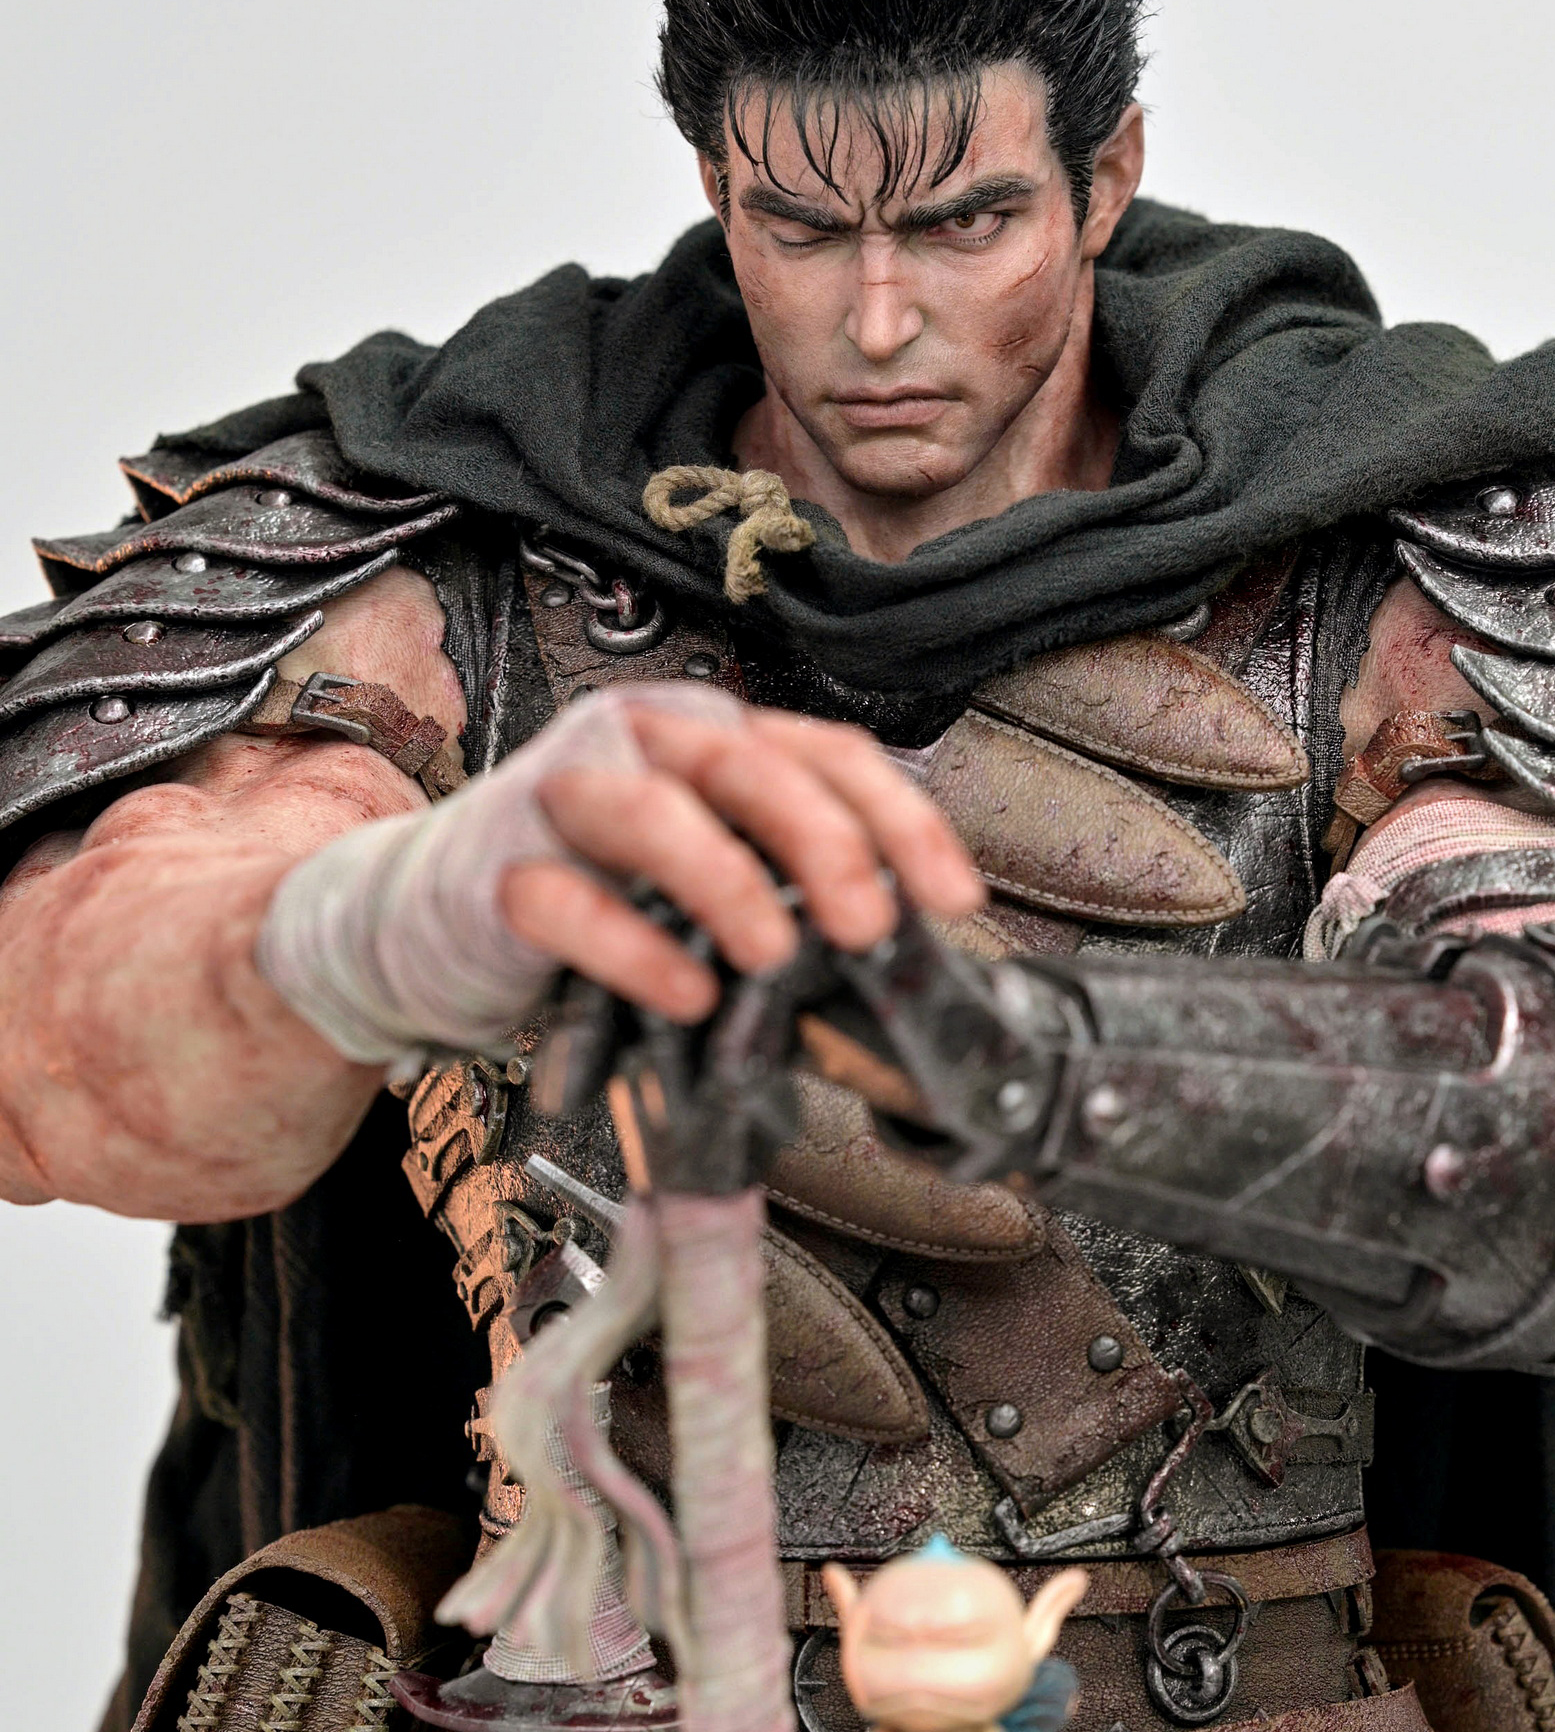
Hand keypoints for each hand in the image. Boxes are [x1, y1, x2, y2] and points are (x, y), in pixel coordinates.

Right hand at [502, 694, 983, 1020]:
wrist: (424, 925)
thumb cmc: (588, 899)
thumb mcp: (704, 887)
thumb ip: (785, 899)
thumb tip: (896, 961)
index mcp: (707, 737)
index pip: (827, 753)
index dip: (902, 822)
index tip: (954, 900)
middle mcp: (637, 744)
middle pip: (748, 764)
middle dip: (825, 845)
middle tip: (871, 929)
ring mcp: (561, 798)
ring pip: (651, 810)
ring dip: (726, 882)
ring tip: (775, 957)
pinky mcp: (499, 870)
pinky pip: (568, 900)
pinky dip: (635, 949)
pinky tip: (685, 994)